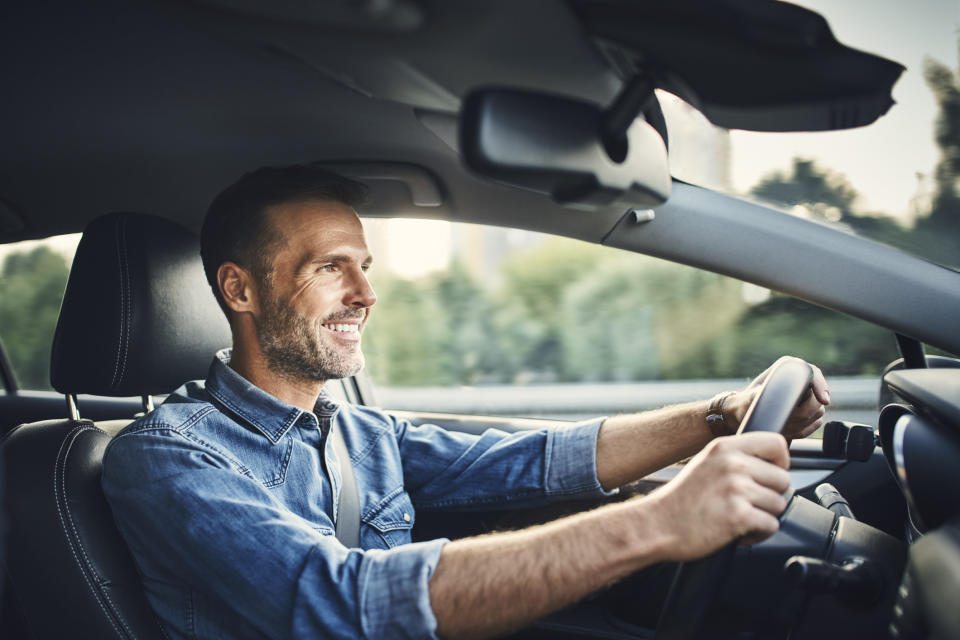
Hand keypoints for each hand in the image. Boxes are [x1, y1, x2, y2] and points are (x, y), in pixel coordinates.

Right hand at [644, 432, 790, 560]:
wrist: (657, 524)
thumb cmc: (680, 500)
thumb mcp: (705, 463)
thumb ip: (735, 458)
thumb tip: (769, 463)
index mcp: (725, 447)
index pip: (777, 443)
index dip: (780, 462)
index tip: (770, 476)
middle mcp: (732, 464)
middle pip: (783, 479)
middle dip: (770, 496)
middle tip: (748, 504)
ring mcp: (736, 489)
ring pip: (779, 504)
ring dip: (763, 516)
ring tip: (740, 518)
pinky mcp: (738, 515)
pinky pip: (771, 526)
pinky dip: (758, 534)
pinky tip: (738, 531)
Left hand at [727, 356, 829, 439]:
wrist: (744, 416)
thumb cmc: (744, 404)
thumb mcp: (748, 398)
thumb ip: (756, 394)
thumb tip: (762, 393)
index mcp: (788, 367)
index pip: (813, 373)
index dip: (821, 386)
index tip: (824, 400)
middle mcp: (800, 379)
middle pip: (817, 398)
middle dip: (804, 413)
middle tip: (788, 422)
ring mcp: (807, 395)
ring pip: (817, 412)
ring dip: (801, 424)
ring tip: (783, 426)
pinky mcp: (809, 411)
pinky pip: (815, 423)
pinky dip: (803, 430)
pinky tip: (788, 430)